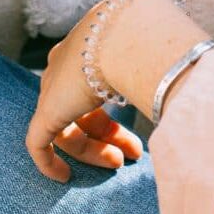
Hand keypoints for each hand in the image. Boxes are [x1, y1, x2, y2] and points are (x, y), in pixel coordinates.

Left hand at [25, 4, 143, 182]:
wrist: (128, 35)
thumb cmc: (147, 44)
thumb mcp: (148, 58)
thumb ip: (151, 75)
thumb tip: (176, 89)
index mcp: (86, 49)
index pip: (91, 88)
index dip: (111, 113)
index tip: (132, 131)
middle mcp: (65, 66)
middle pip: (81, 110)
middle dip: (107, 134)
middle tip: (132, 153)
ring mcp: (53, 88)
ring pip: (66, 128)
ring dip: (93, 149)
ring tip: (120, 163)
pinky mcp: (46, 111)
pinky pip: (38, 143)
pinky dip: (48, 162)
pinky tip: (63, 178)